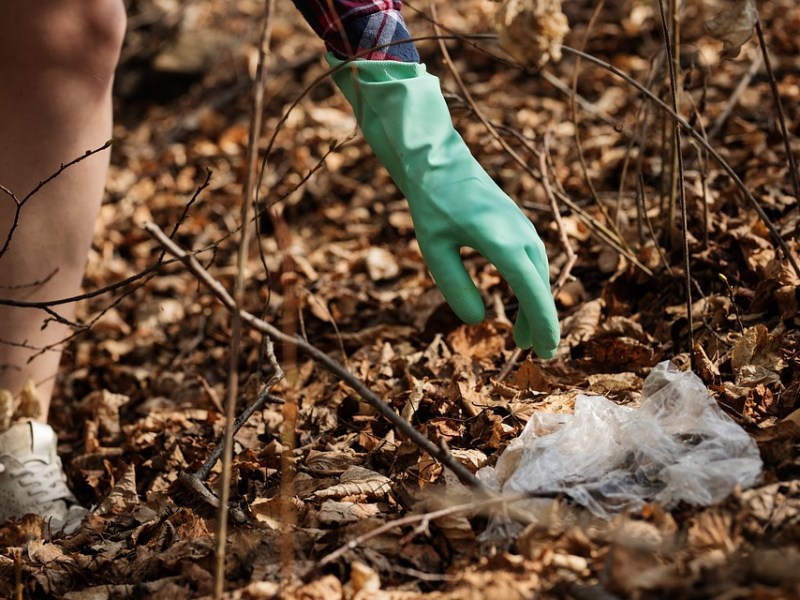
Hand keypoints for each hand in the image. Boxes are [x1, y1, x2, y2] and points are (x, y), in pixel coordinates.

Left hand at [328, 55, 559, 356]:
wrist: (437, 157)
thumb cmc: (432, 202)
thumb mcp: (435, 250)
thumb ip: (456, 287)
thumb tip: (479, 321)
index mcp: (503, 242)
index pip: (533, 293)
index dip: (542, 326)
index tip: (547, 353)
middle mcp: (520, 234)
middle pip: (539, 287)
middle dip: (539, 322)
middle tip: (535, 354)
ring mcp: (521, 226)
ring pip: (537, 274)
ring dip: (533, 305)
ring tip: (522, 336)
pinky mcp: (516, 223)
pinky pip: (531, 261)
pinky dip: (529, 285)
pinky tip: (519, 298)